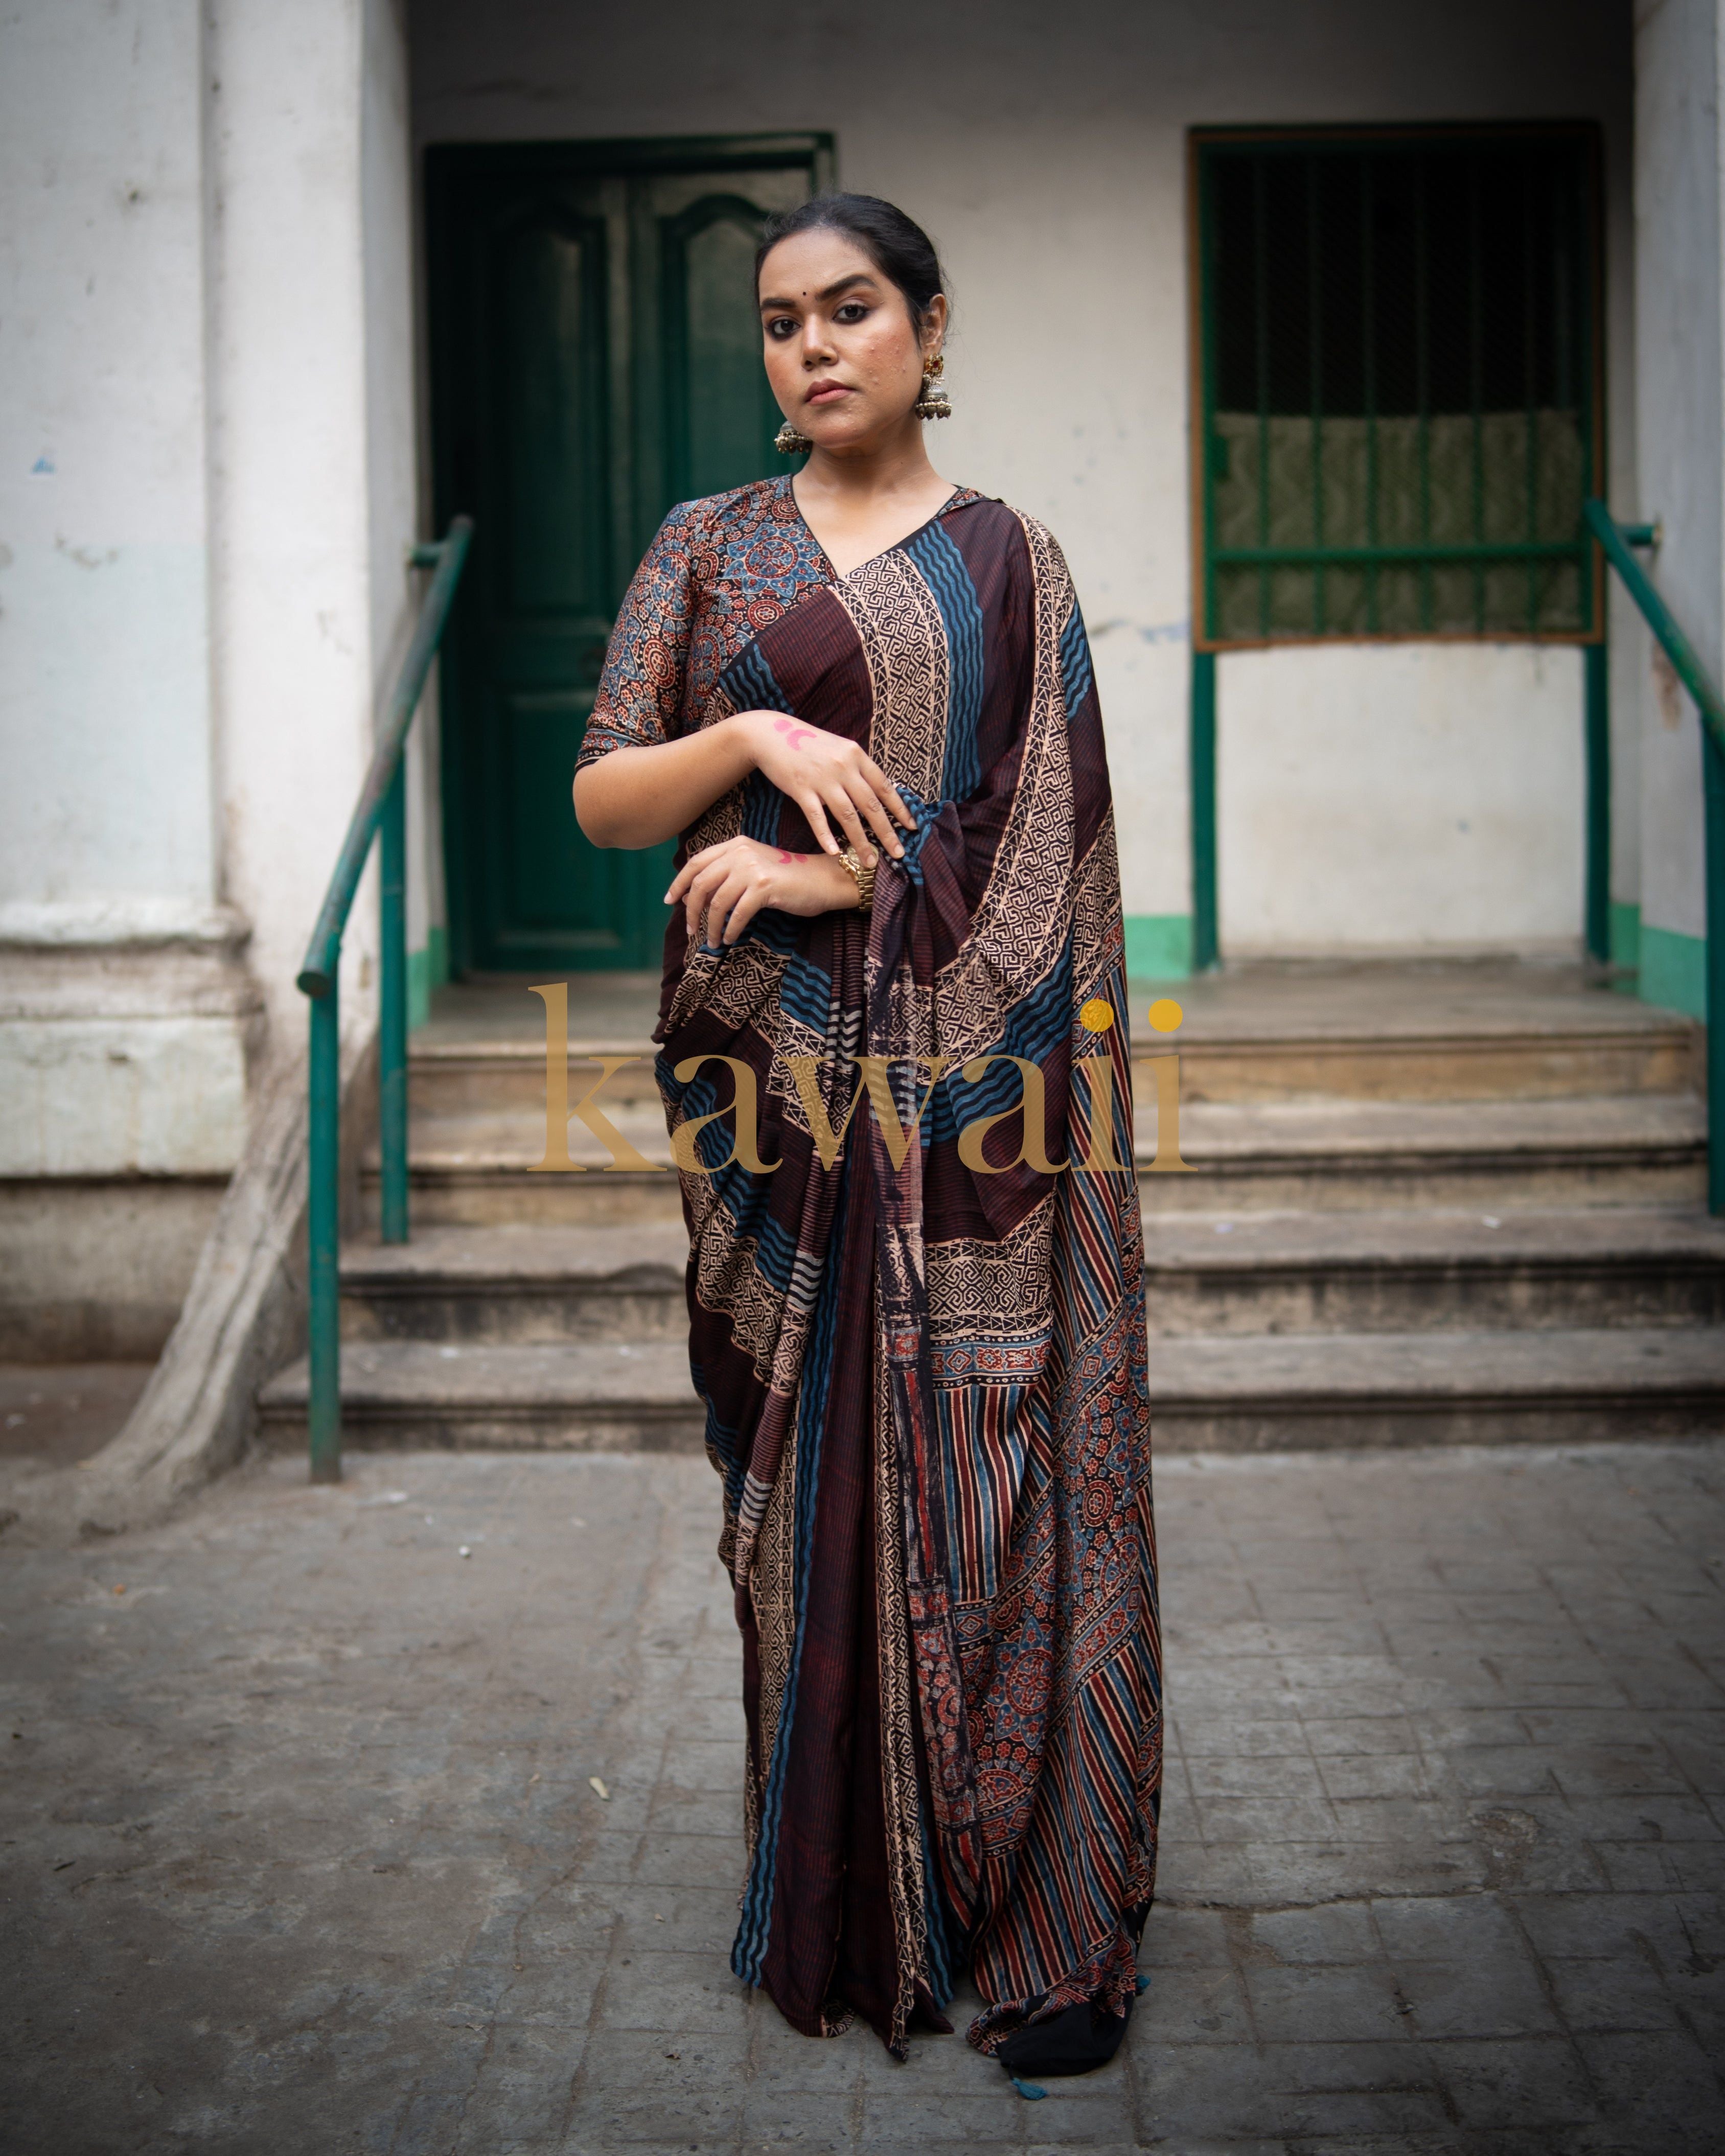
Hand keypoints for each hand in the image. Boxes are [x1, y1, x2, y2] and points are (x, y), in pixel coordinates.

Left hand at [665, 837, 860, 947]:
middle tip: (691, 930)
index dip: (679, 882)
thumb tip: (686, 896)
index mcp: (735, 845)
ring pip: (717, 902)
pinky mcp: (764, 886)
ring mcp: (752, 868)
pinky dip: (730, 929)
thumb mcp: (751, 871)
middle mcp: (740, 852)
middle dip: (691, 910)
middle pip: (701, 884)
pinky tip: (729, 939)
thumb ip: (722, 877)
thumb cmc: (787, 879)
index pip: (696, 863)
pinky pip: (737, 914)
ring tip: (712, 941)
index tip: (669, 901)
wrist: (822, 880)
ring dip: (710, 926)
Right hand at [730, 710, 913, 863]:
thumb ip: (857, 768)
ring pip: (848, 816)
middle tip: (898, 854)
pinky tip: (835, 853)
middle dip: (887, 833)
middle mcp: (843, 766)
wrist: (772, 734)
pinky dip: (826, 836)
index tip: (912, 828)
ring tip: (869, 861)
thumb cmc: (808, 743)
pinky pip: (817, 817)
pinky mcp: (801, 788)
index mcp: (856, 755)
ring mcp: (822, 778)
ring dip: (861, 841)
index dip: (900, 809)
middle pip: (870, 805)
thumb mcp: (839, 748)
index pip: (885, 787)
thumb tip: (876, 792)